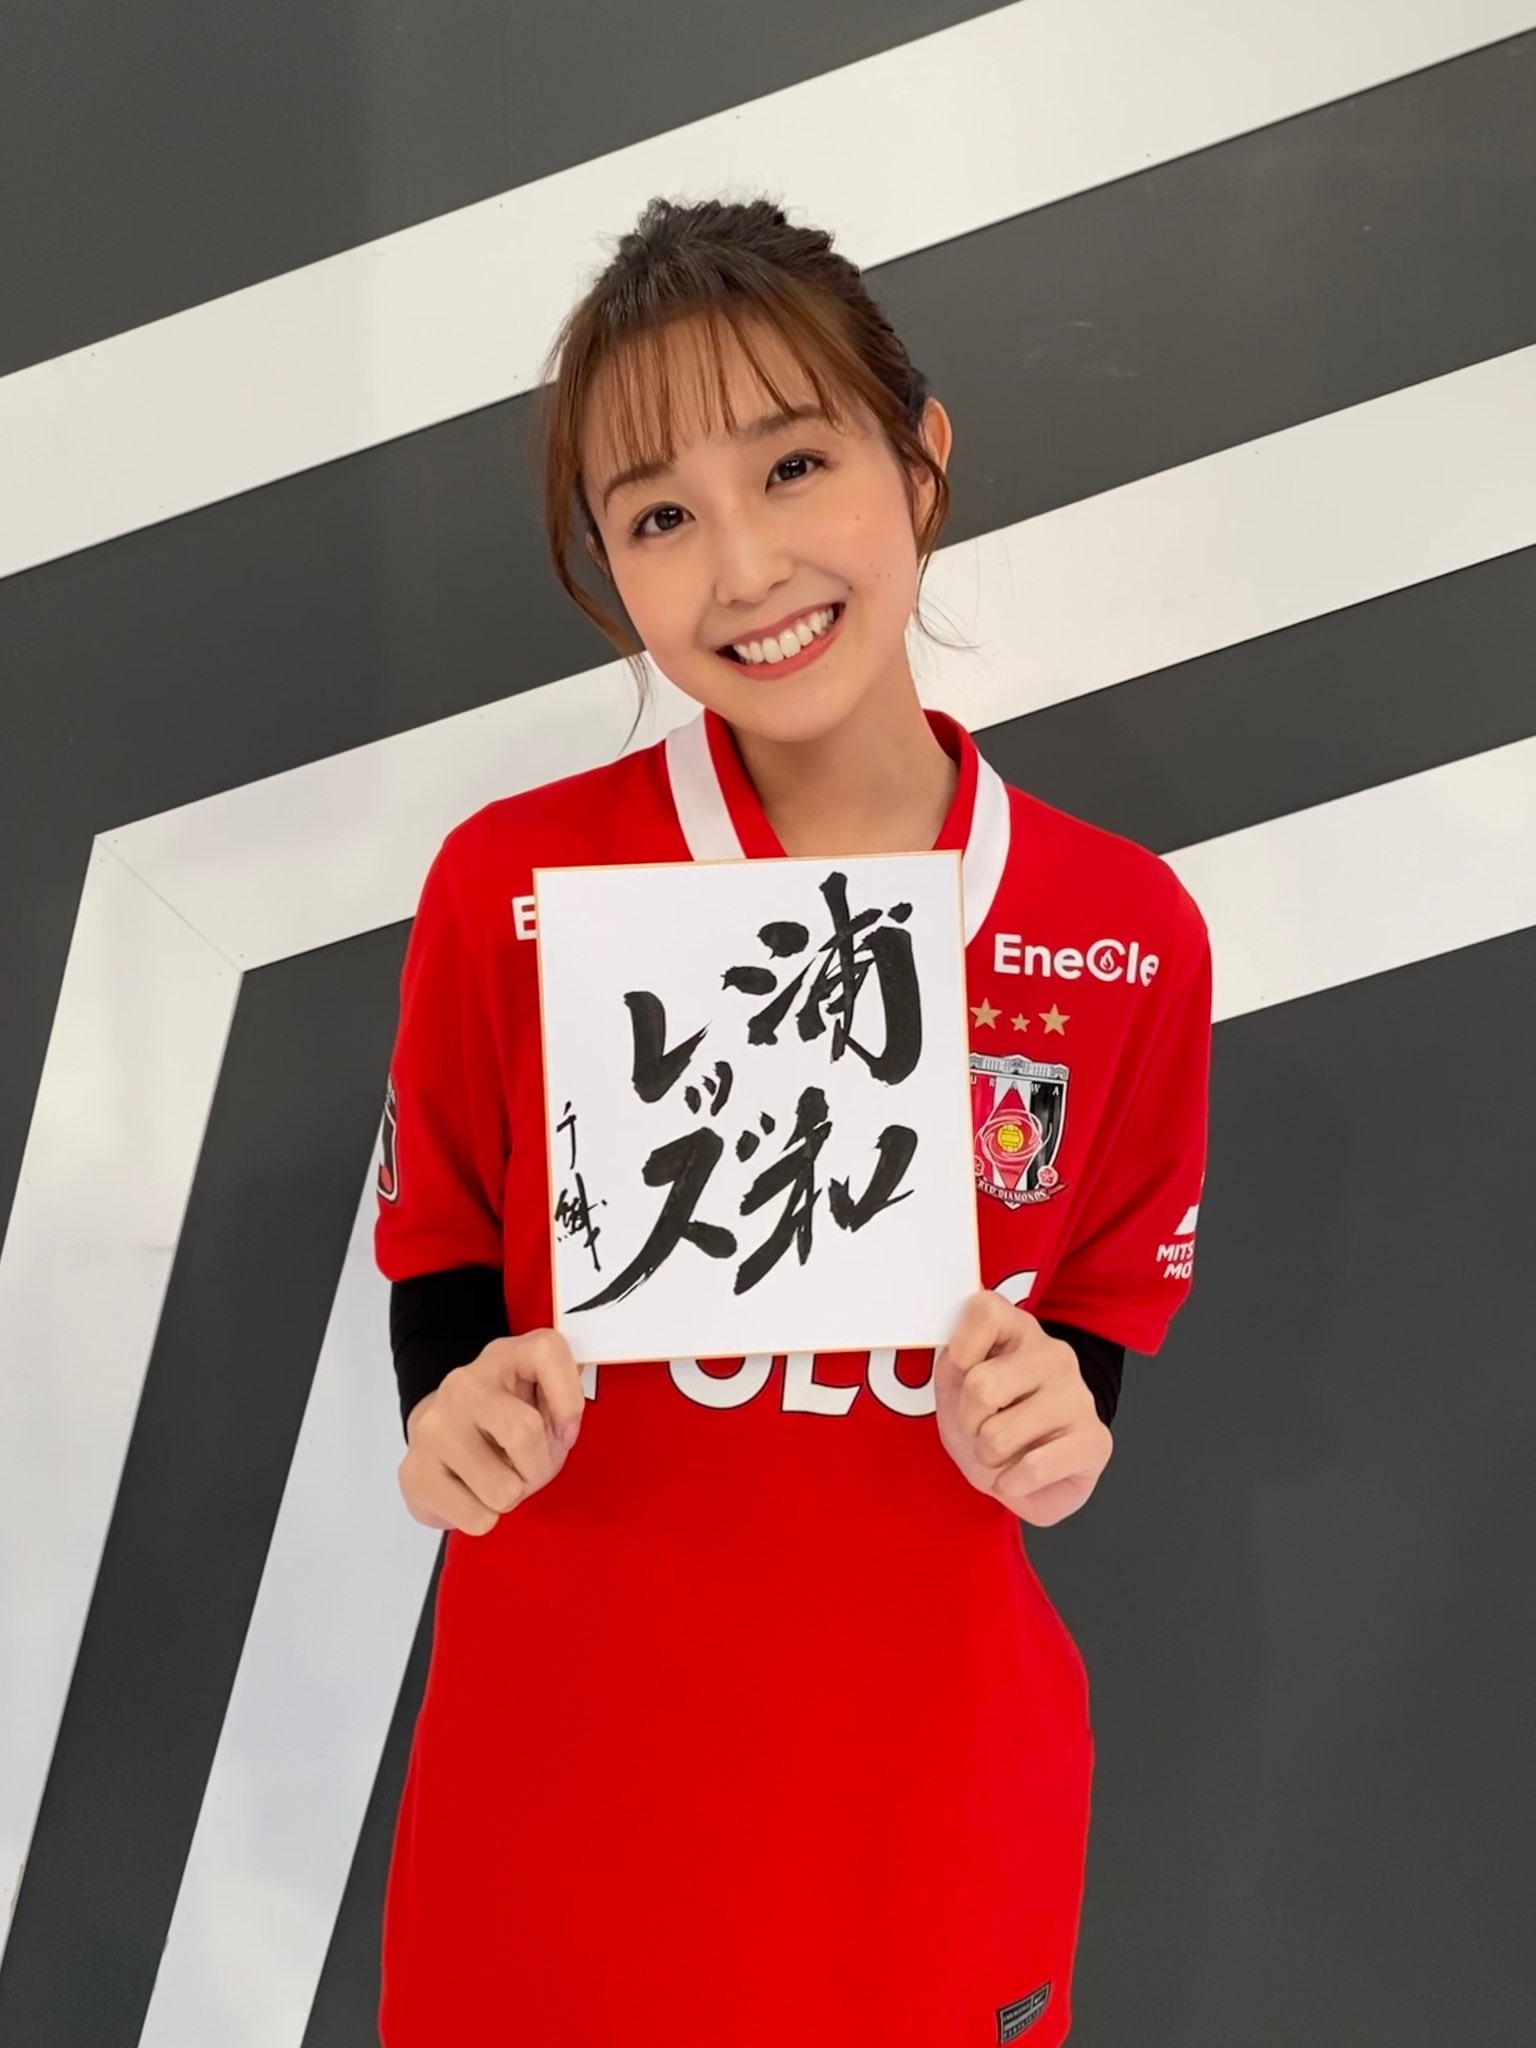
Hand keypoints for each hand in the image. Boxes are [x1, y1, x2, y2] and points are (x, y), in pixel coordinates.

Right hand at [398, 1330, 586, 1536]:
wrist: (437, 1440)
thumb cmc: (501, 1424)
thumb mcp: (539, 1399)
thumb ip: (562, 1403)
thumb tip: (564, 1429)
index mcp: (502, 1356)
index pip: (547, 1352)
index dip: (570, 1400)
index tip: (565, 1430)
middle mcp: (463, 1385)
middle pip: (525, 1432)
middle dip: (540, 1467)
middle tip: (529, 1470)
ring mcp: (434, 1427)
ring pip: (504, 1489)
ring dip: (512, 1497)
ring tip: (497, 1480)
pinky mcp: (415, 1472)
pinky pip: (478, 1518)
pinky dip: (485, 1517)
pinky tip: (471, 1492)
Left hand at [934, 1291, 1112, 1526]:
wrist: (1025, 1478)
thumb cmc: (990, 1424)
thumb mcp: (954, 1390)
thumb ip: (950, 1364)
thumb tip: (954, 1352)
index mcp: (1020, 1330)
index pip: (985, 1309)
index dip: (961, 1350)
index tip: (963, 1374)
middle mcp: (1055, 1354)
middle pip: (981, 1386)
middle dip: (968, 1422)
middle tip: (980, 1429)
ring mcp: (1079, 1396)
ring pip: (998, 1436)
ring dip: (987, 1458)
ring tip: (1002, 1453)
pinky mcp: (1095, 1441)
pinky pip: (1032, 1469)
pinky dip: (1011, 1483)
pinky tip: (1019, 1476)